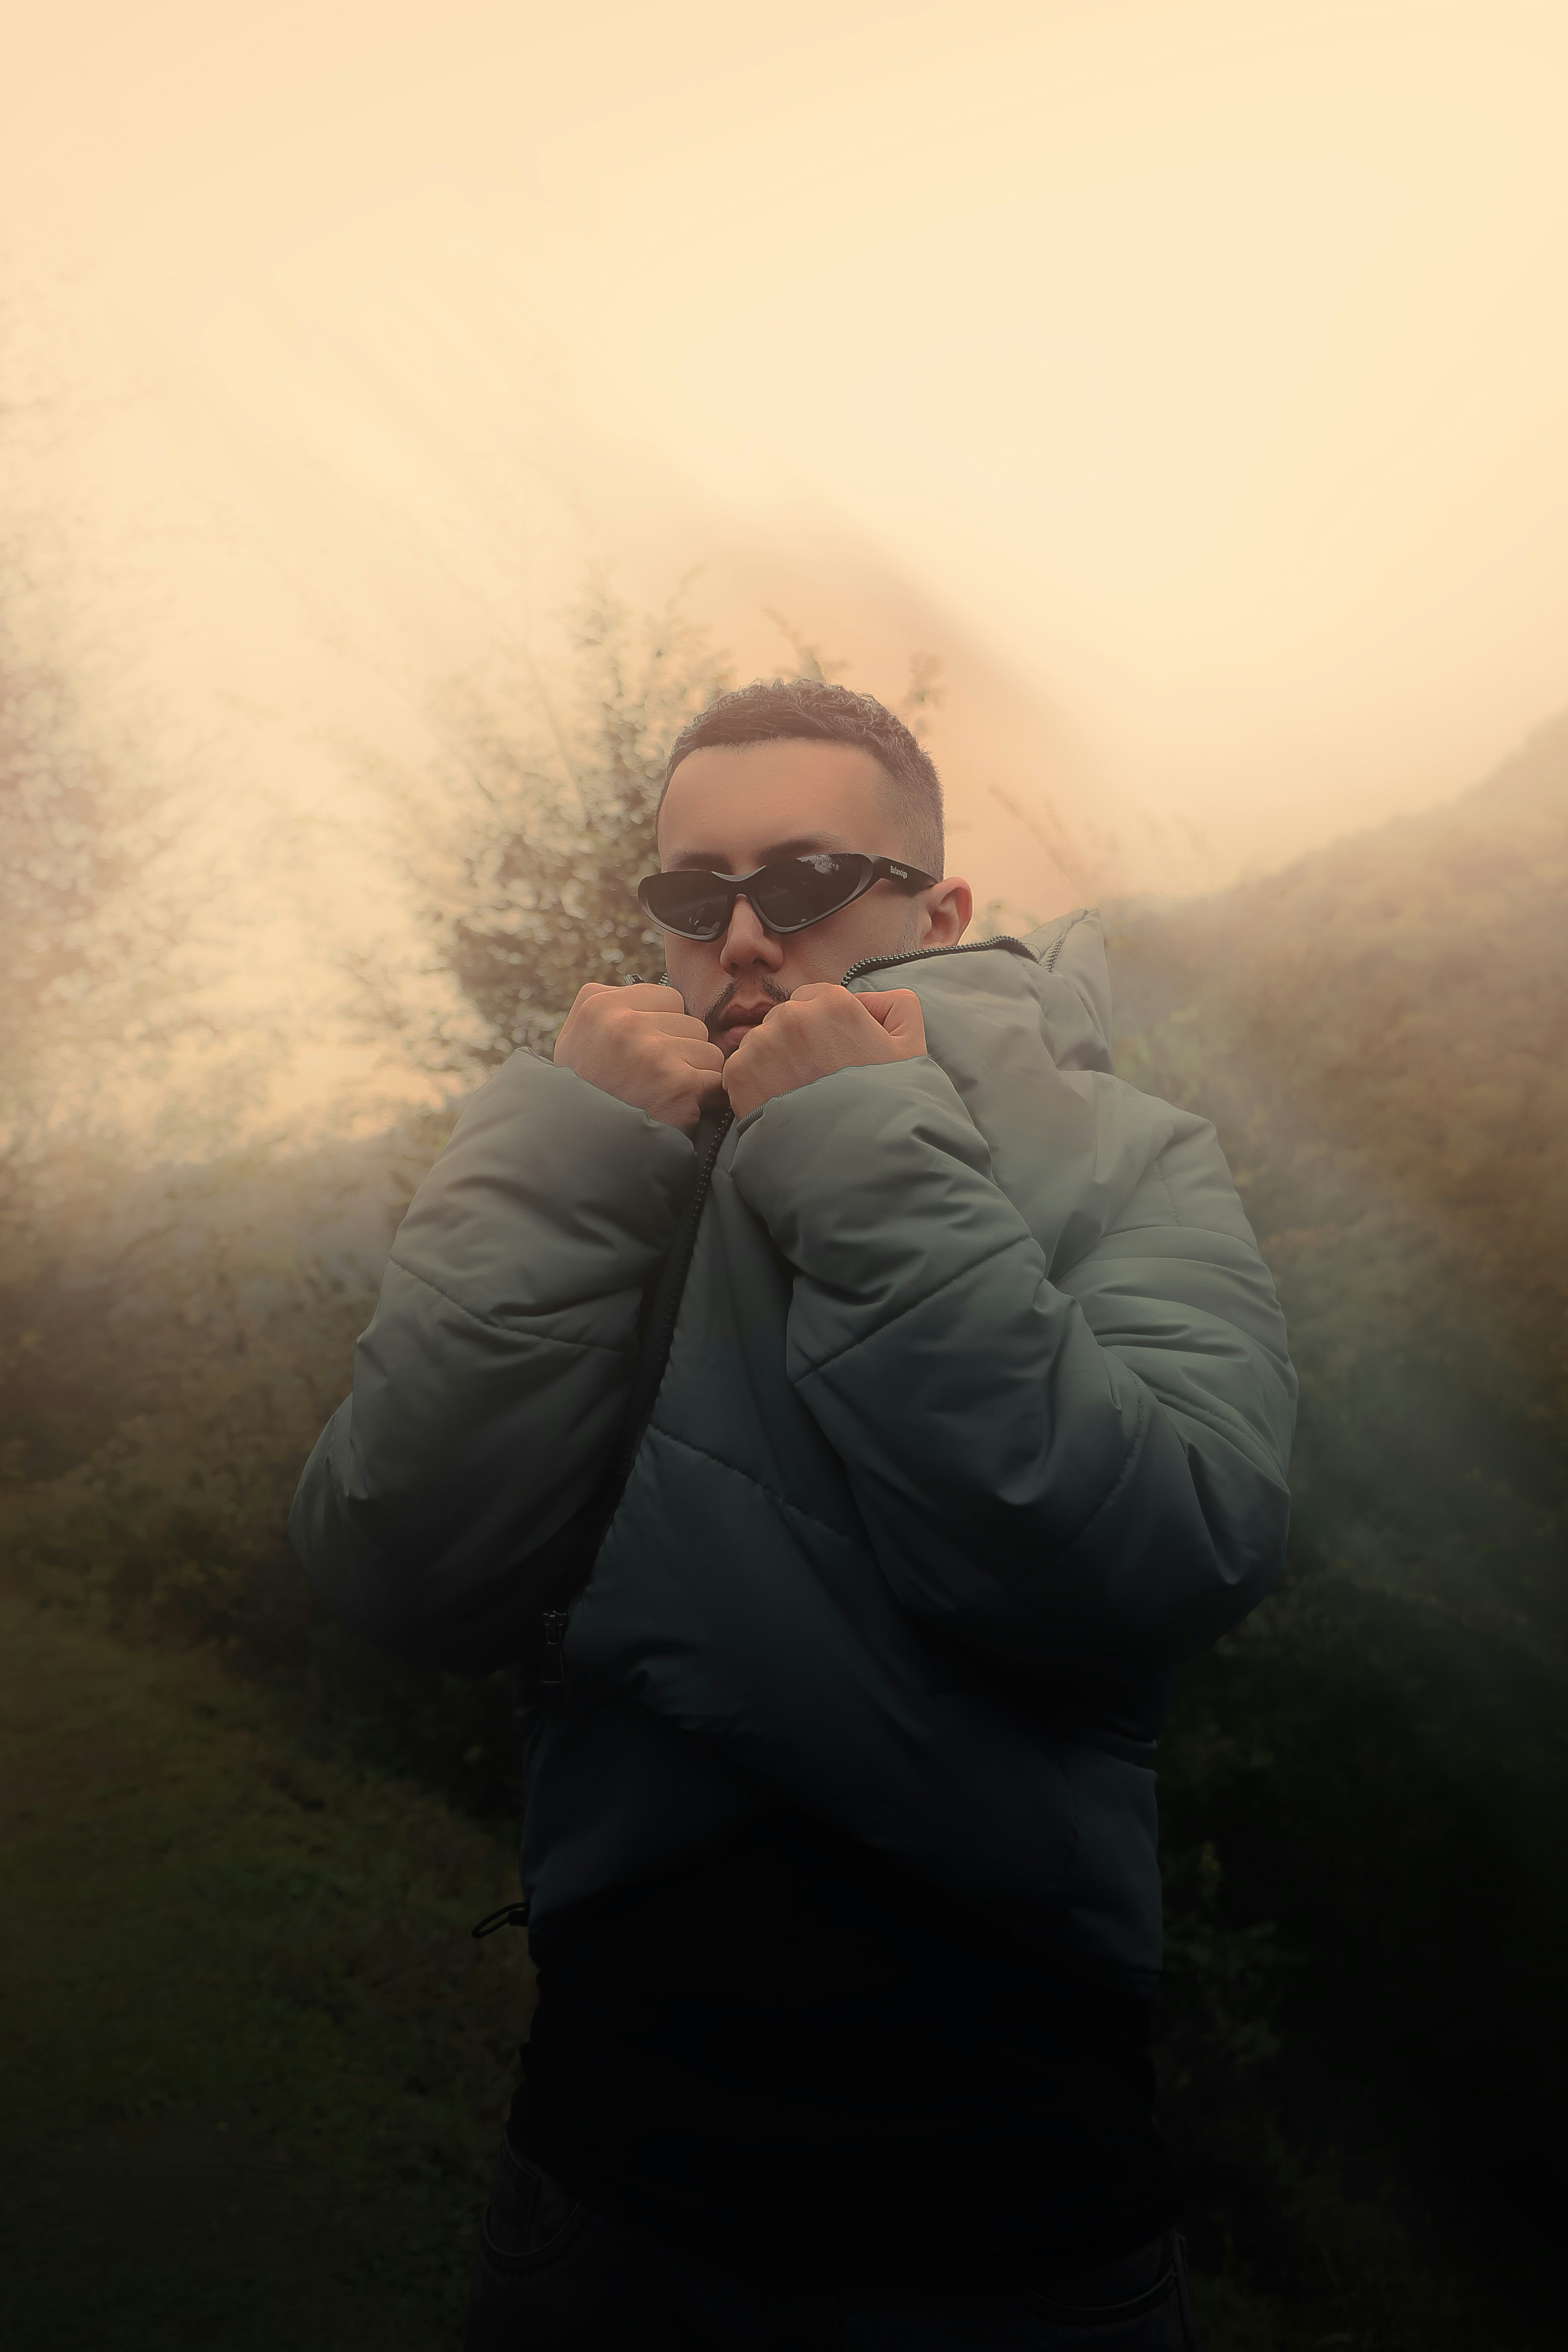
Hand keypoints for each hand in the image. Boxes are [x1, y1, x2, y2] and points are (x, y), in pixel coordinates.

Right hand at [554, 981, 723, 1133]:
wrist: (579, 1152)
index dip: (665, 1030)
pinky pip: (716, 1079)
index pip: (667, 999)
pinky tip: (679, 1109)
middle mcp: (623, 1021)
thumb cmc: (585, 1095)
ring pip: (707, 1050)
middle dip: (682, 1053)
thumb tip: (664, 1000)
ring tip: (663, 1097)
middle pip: (691, 1023)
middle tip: (653, 1082)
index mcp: (597, 1003)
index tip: (645, 1057)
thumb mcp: (579, 1039)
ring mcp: (651, 1050)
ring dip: (695, 1076)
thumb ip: (613, 1009)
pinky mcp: (678, 1082)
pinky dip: (706, 1098)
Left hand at [722, 985, 926, 1118]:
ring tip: (798, 1093)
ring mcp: (761, 1044)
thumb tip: (866, 1001)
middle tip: (816, 1077)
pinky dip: (755, 1082)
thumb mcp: (911, 1048)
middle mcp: (792, 1015)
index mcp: (834, 1002)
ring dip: (774, 1060)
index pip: (815, 998)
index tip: (833, 1054)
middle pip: (786, 1018)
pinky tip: (780, 1103)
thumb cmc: (887, 1106)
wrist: (854, 1160)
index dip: (824, 1026)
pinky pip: (742, 1066)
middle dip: (797, 1041)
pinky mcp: (738, 1073)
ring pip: (762, 1041)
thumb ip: (897, 1007)